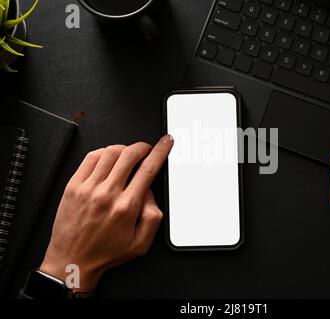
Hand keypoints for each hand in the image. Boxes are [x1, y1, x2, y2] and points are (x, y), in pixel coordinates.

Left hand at [40, 135, 173, 292]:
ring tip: (129, 154)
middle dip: (144, 146)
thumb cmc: (104, 252)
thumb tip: (150, 193)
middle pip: (130, 154)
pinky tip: (108, 157)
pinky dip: (103, 151)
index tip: (165, 143)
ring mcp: (88, 188)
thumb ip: (153, 217)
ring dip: (125, 148)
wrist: (72, 260)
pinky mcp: (73, 186)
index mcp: (126, 207)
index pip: (148, 169)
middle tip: (147, 149)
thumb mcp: (141, 244)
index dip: (160, 151)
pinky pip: (90, 158)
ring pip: (110, 152)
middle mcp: (107, 194)